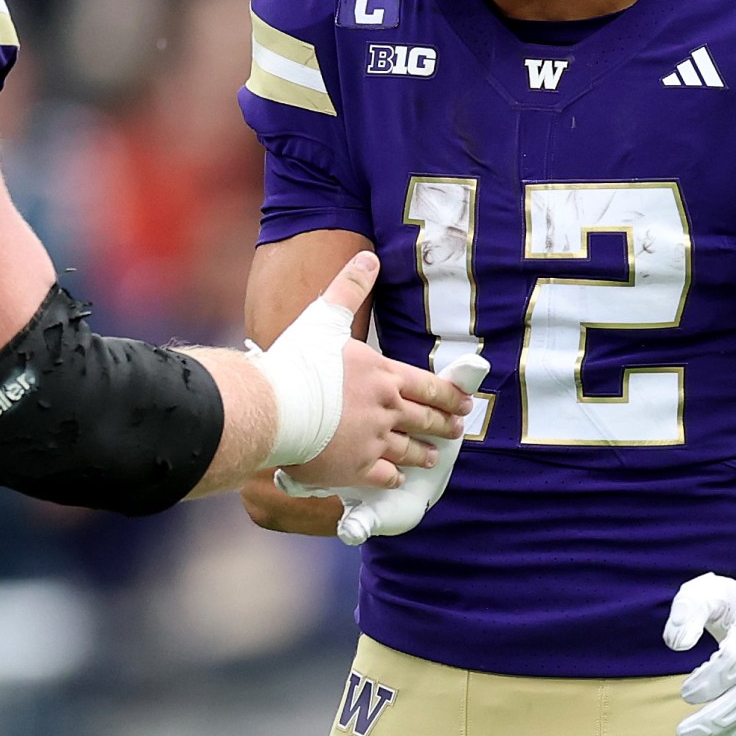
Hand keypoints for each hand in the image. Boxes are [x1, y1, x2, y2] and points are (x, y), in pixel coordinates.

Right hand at [244, 251, 472, 487]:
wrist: (272, 407)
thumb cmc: (295, 362)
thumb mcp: (324, 317)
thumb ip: (349, 288)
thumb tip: (368, 257)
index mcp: (382, 374)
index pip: (428, 386)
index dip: (448, 396)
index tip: (463, 403)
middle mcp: (385, 409)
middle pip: (425, 419)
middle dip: (444, 425)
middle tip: (456, 429)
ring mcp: (373, 440)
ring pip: (409, 450)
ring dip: (423, 453)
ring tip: (432, 457)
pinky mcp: (356, 468)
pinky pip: (385, 476)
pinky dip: (393, 477)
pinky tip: (397, 477)